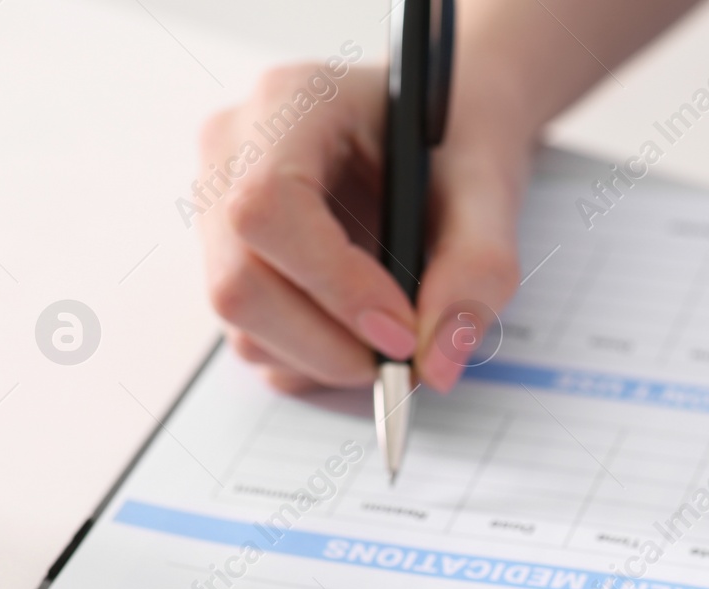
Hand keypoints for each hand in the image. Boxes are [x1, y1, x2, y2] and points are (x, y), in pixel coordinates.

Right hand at [196, 62, 527, 392]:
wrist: (444, 134)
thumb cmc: (458, 142)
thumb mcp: (491, 190)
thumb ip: (476, 269)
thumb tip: (435, 365)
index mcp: (293, 102)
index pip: (269, 205)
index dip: (335, 284)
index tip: (402, 332)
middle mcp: (234, 150)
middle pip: (239, 279)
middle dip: (329, 344)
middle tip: (404, 361)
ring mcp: (217, 206)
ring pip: (240, 323)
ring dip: (324, 360)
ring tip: (392, 343)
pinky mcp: (227, 259)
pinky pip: (250, 341)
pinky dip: (311, 363)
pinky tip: (360, 334)